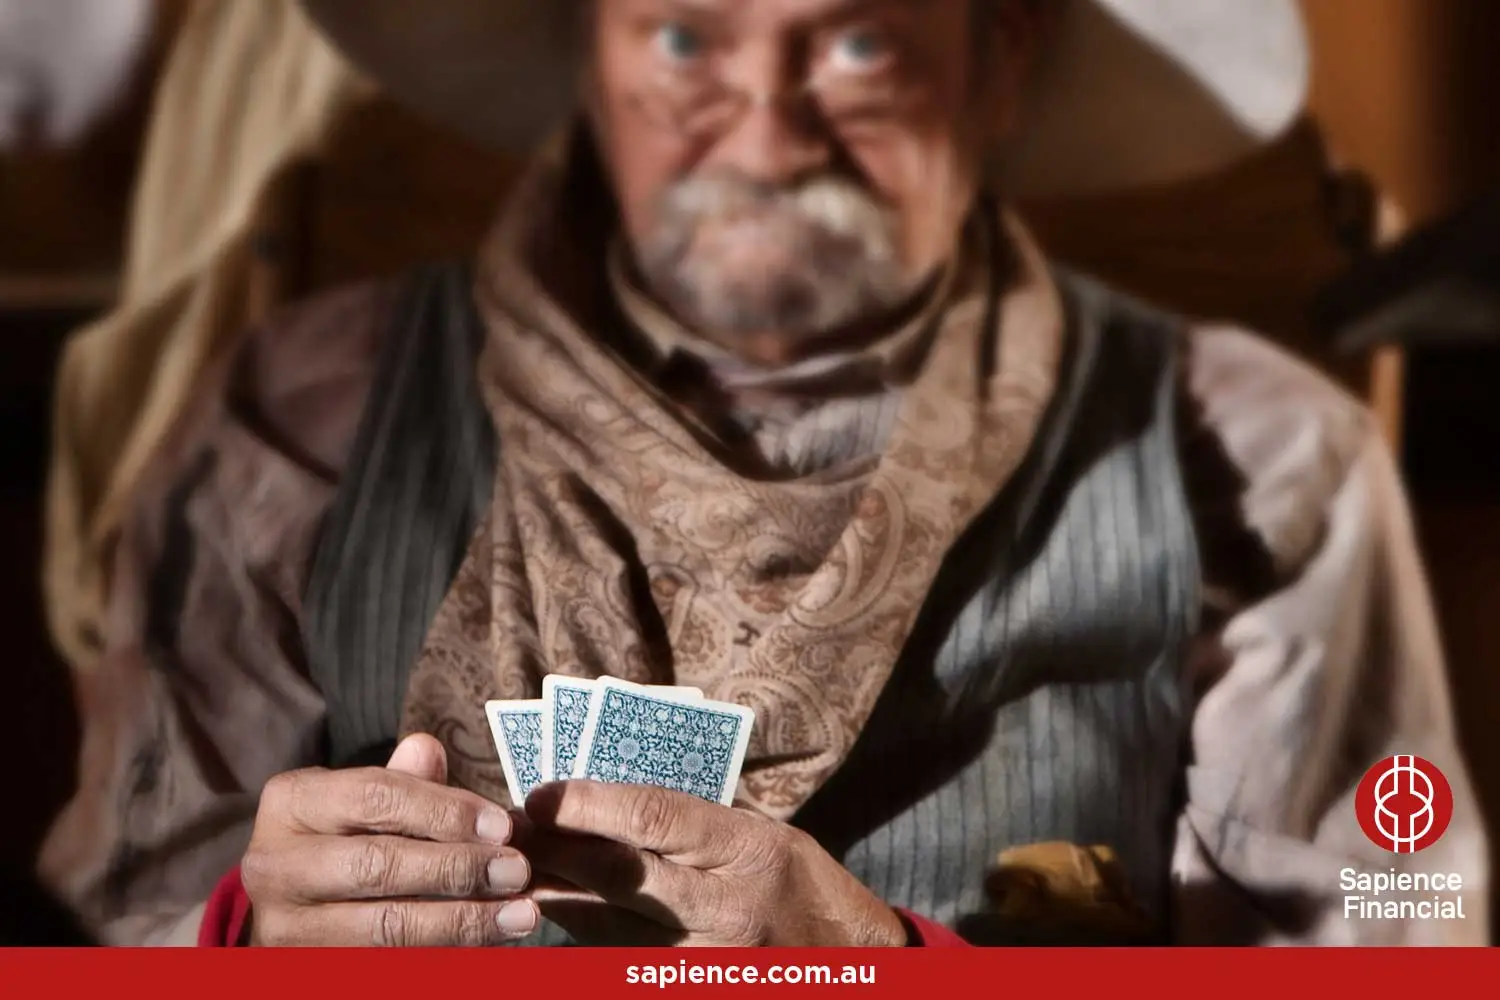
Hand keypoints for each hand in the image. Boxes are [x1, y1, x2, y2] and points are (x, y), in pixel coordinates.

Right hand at [241, 735, 539, 945]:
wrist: (292, 910)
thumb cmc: (343, 838)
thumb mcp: (361, 800)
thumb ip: (402, 781)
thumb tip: (429, 749)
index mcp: (291, 802)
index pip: (375, 797)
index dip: (445, 811)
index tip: (503, 825)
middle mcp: (274, 865)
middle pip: (378, 865)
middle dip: (458, 868)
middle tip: (517, 870)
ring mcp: (284, 927)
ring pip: (384, 926)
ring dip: (462, 921)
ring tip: (520, 915)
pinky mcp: (307, 969)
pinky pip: (385, 963)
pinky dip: (444, 952)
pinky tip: (488, 942)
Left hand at [520, 781, 907, 946]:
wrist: (845, 966)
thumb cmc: (798, 886)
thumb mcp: (764, 834)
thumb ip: (694, 820)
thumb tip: (606, 797)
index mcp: (751, 851)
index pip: (656, 816)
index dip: (589, 802)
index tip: (543, 793)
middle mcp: (727, 909)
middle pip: (618, 873)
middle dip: (553, 848)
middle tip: (507, 828)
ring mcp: (706, 960)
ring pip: (605, 925)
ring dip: (553, 893)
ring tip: (515, 866)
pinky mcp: (686, 987)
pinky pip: (616, 960)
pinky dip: (581, 932)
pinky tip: (554, 909)